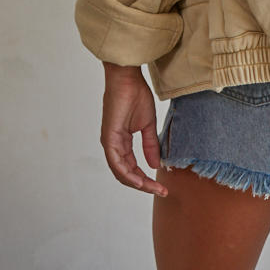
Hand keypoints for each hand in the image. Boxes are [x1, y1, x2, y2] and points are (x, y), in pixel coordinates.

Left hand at [100, 64, 168, 197]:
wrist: (128, 78)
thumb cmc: (136, 95)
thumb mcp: (148, 124)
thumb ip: (150, 145)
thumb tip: (155, 165)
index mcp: (121, 142)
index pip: (132, 168)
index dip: (146, 179)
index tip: (161, 186)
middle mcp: (113, 146)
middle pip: (126, 174)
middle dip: (143, 185)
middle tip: (160, 191)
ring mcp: (109, 143)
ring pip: (120, 172)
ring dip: (136, 183)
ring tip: (151, 188)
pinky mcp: (108, 138)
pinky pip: (116, 162)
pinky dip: (127, 173)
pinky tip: (139, 180)